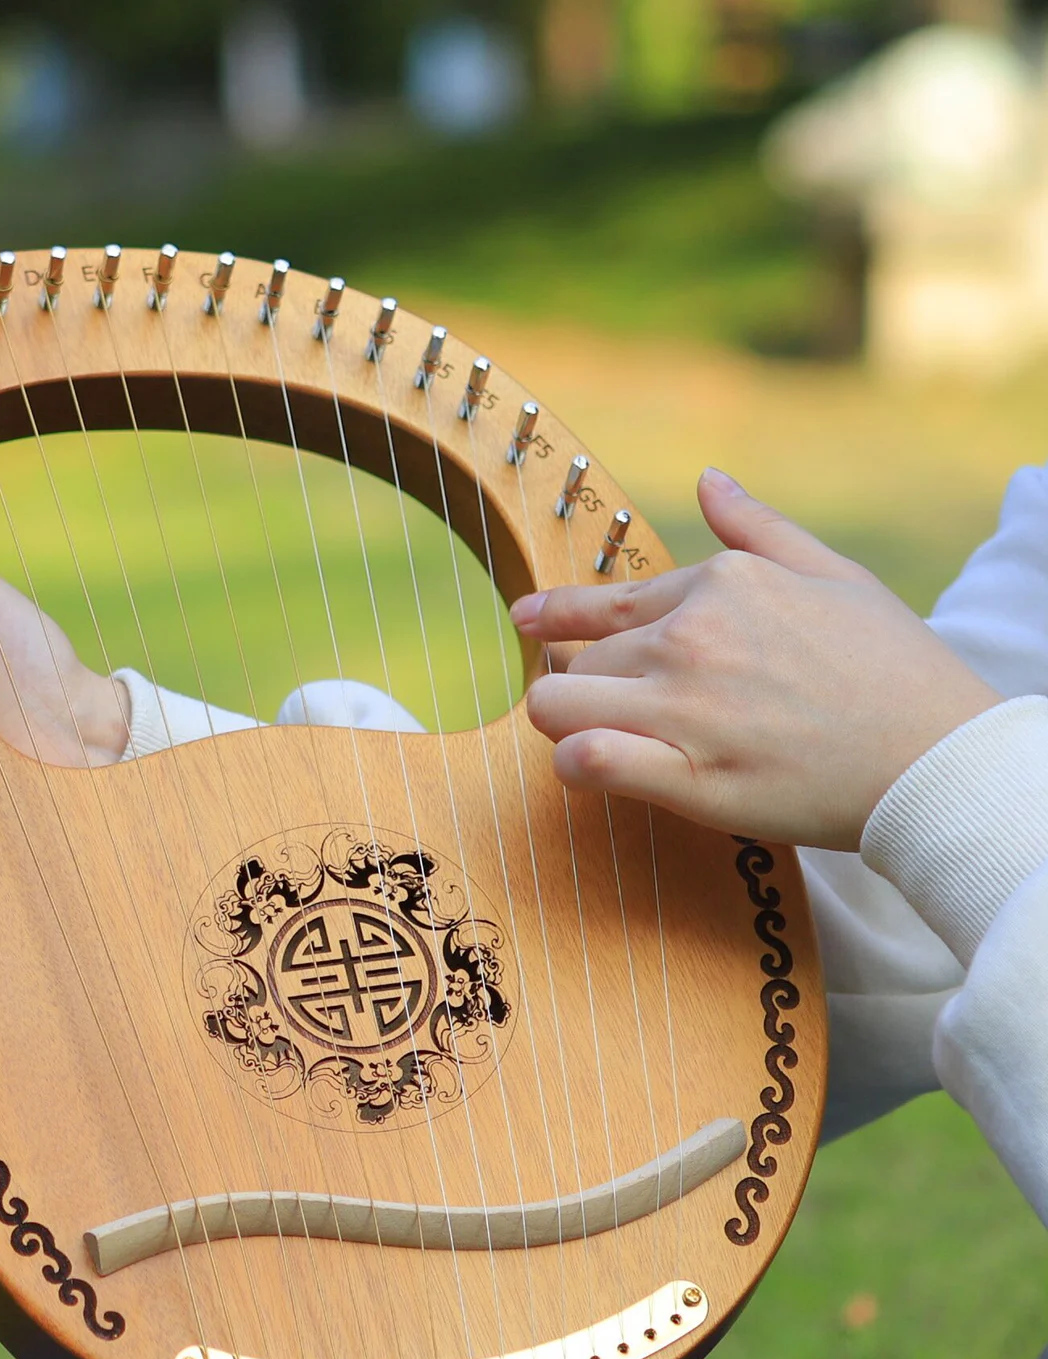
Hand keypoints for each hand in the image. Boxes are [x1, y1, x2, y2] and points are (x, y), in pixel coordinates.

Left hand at [512, 468, 1002, 850]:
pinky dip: (573, 764)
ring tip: (593, 735)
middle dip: (584, 682)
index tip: (524, 619)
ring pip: (559, 705)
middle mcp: (691, 638)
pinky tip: (587, 764)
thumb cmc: (893, 668)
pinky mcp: (688, 776)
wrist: (937, 757)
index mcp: (720, 586)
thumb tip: (710, 479)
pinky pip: (587, 759)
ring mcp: (684, 708)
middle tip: (611, 707)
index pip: (606, 604)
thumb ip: (758, 528)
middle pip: (579, 661)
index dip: (554, 615)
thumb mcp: (834, 574)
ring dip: (565, 721)